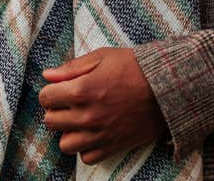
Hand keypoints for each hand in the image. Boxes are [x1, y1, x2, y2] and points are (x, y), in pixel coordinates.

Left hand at [39, 47, 164, 164]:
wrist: (167, 86)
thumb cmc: (135, 67)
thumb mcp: (104, 57)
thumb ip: (72, 67)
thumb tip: (47, 75)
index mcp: (82, 89)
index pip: (45, 97)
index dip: (51, 91)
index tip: (61, 89)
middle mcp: (88, 115)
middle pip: (51, 121)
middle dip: (57, 110)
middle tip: (71, 103)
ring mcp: (100, 134)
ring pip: (65, 144)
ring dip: (69, 132)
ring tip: (80, 121)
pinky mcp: (113, 146)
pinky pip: (86, 157)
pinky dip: (87, 147)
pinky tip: (94, 133)